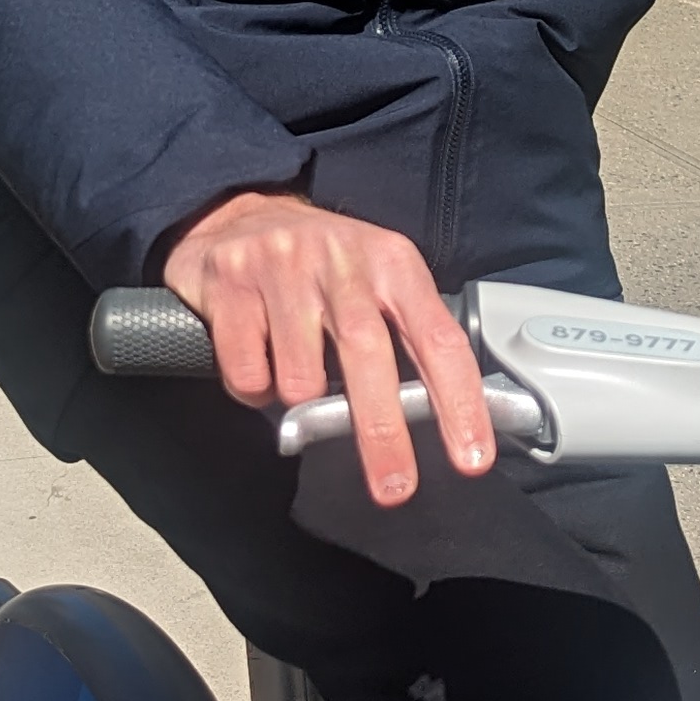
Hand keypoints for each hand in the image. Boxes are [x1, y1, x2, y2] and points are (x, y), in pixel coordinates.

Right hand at [159, 191, 491, 508]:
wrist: (237, 212)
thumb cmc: (323, 264)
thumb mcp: (378, 279)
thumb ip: (407, 336)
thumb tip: (441, 417)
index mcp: (391, 263)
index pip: (438, 338)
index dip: (459, 401)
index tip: (471, 456)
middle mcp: (340, 261)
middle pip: (368, 355)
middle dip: (383, 432)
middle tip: (395, 488)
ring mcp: (282, 268)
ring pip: (299, 375)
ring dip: (299, 400)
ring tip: (296, 382)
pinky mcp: (229, 284)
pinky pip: (246, 371)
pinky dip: (254, 388)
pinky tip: (259, 362)